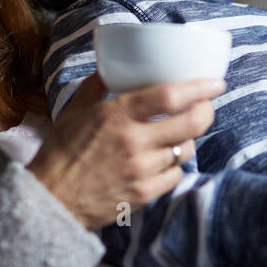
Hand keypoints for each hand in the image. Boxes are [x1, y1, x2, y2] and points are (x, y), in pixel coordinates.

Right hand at [27, 71, 225, 230]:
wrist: (51, 199)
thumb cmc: (61, 152)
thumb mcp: (73, 111)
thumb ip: (95, 86)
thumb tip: (109, 67)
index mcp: (117, 115)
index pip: (170, 96)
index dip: (199, 88)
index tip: (215, 83)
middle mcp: (133, 141)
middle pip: (191, 123)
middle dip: (207, 111)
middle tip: (207, 106)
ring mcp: (141, 169)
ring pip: (185, 149)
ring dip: (187, 139)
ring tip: (179, 133)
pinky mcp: (144, 193)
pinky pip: (175, 175)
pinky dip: (173, 165)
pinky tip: (164, 160)